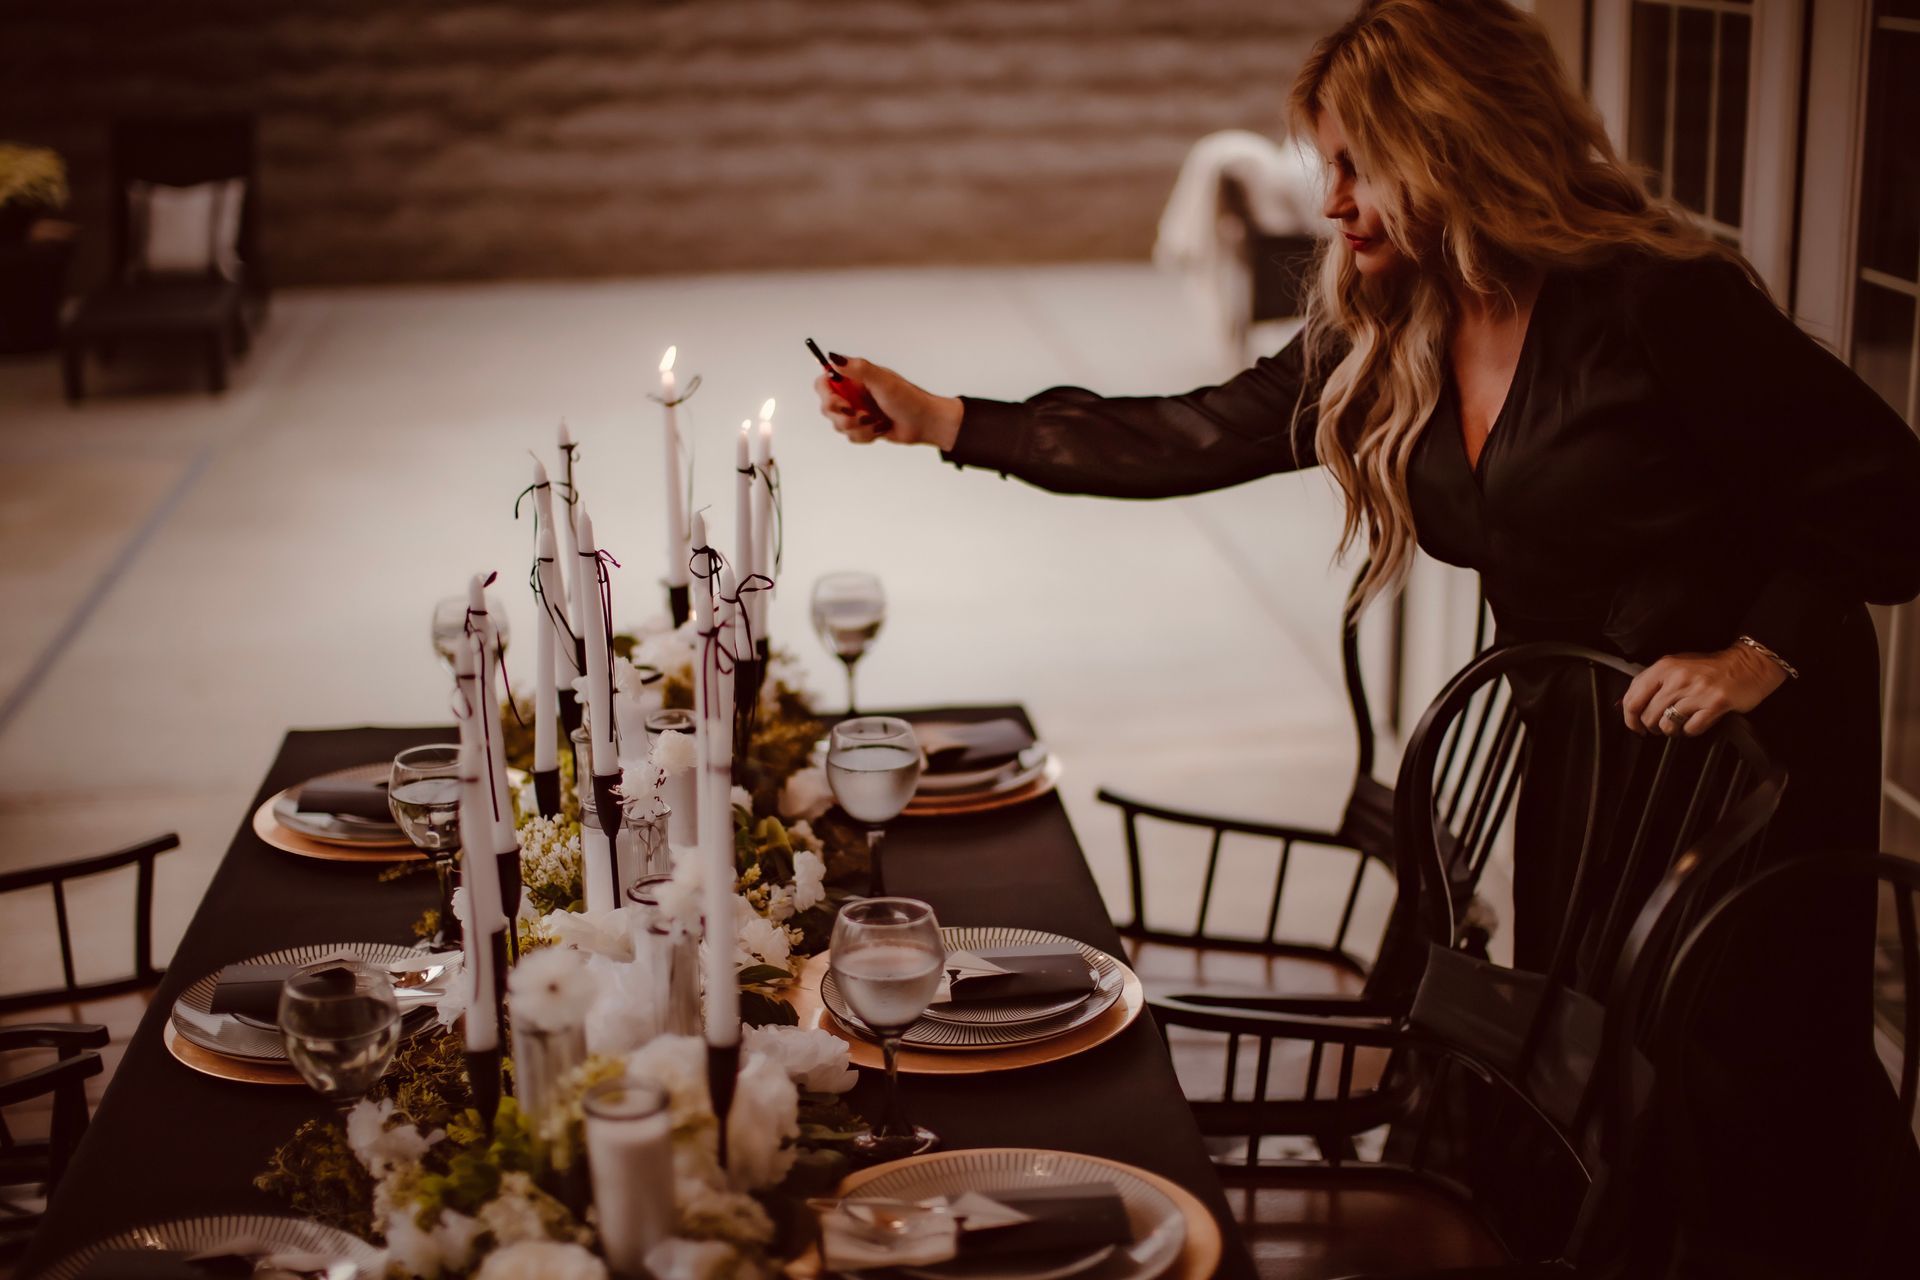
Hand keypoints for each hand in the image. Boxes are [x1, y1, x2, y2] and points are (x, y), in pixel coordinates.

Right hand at [813, 354, 962, 449]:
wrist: (925, 423)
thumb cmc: (908, 399)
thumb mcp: (883, 380)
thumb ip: (858, 368)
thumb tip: (834, 357)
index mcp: (854, 378)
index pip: (824, 382)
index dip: (827, 395)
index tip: (841, 403)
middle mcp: (853, 393)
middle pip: (827, 408)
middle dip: (844, 417)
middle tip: (863, 415)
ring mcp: (857, 411)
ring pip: (839, 426)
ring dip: (859, 427)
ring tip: (877, 422)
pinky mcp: (863, 428)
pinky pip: (851, 437)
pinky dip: (866, 436)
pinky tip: (880, 429)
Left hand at [1621, 643, 1789, 736]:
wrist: (1747, 665)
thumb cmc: (1709, 668)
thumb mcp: (1675, 667)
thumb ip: (1651, 684)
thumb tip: (1623, 705)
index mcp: (1664, 667)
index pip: (1633, 698)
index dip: (1629, 718)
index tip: (1634, 725)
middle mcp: (1678, 679)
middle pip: (1649, 715)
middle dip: (1651, 726)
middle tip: (1658, 726)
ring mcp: (1697, 692)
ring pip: (1668, 724)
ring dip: (1671, 730)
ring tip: (1678, 723)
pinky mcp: (1715, 704)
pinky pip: (1691, 729)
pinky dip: (1690, 730)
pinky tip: (1696, 722)